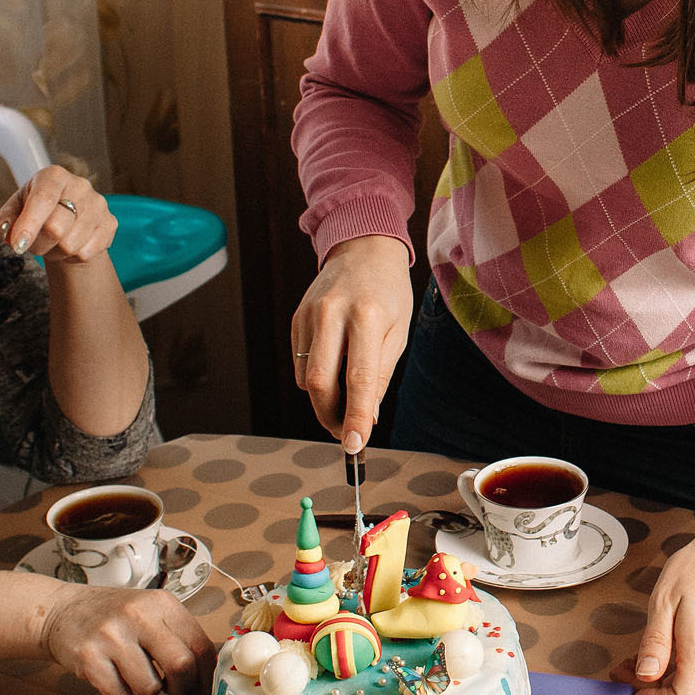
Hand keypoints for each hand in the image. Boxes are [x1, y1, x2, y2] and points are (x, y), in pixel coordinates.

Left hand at [0, 167, 115, 266]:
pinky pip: (86, 253)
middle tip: (31, 245)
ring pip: (70, 245)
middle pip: (56, 228)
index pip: (43, 200)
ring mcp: (98, 204)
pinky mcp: (110, 223)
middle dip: (38, 245)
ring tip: (52, 244)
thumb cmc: (36, 213)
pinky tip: (69, 246)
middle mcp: (80, 185)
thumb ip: (3, 221)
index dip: (29, 225)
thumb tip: (5, 232)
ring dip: (54, 253)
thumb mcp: (14, 212)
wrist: (68, 221)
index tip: (18, 245)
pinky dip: (71, 257)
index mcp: (53, 176)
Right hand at [34, 583, 213, 694]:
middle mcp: (139, 615)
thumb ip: (179, 636)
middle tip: (174, 691)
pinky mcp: (88, 657)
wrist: (62, 611)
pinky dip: (120, 693)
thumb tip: (210, 676)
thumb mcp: (151, 612)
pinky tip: (112, 675)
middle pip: (181, 666)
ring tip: (135, 675)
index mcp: (163, 603)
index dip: (206, 677)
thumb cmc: (114, 617)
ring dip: (146, 692)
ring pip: (149, 687)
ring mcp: (112, 635)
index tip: (204, 692)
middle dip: (182, 688)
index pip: (201, 646)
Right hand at [291, 235, 411, 451]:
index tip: (354, 445)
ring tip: (347, 389)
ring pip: (307, 378)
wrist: (363, 249)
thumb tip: (365, 418)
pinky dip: (316, 376)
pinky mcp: (296, 319)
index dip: (355, 417)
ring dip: (325, 397)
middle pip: (320, 383)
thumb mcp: (398, 332)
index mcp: (367, 317)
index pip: (359, 379)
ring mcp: (309, 316)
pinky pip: (300, 363)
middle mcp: (332, 314)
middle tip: (345, 431)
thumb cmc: (388, 293)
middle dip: (330, 416)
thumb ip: (380, 375)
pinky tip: (334, 362)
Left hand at [619, 500, 694, 694]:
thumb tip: (645, 676)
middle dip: (654, 687)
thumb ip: (655, 643)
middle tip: (626, 665)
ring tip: (645, 652)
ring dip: (668, 677)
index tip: (635, 690)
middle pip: (686, 694)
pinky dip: (685, 666)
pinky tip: (671, 645)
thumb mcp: (664, 600)